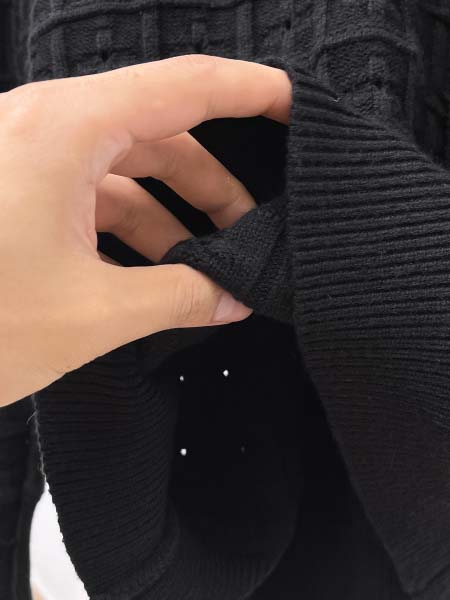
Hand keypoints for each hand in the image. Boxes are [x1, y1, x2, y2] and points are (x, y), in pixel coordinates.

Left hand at [0, 54, 291, 405]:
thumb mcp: (93, 313)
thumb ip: (179, 298)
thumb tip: (236, 299)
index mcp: (66, 131)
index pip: (186, 85)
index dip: (252, 91)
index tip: (297, 105)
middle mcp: (46, 127)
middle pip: (162, 133)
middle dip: (216, 183)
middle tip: (256, 232)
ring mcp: (30, 157)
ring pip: (129, 167)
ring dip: (175, 213)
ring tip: (209, 264)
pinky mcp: (20, 189)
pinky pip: (95, 194)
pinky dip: (133, 228)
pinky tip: (158, 270)